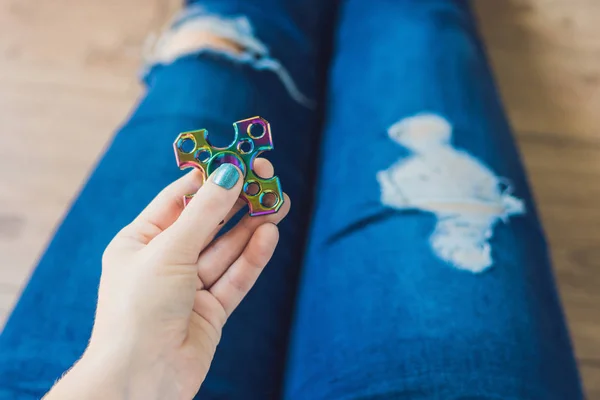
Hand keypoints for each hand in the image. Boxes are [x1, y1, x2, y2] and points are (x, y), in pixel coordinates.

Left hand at [44, 159, 289, 399]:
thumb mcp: (170, 250)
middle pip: (208, 223)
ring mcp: (189, 287)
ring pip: (226, 249)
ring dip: (251, 226)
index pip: (179, 199)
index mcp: (140, 241)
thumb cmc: (139, 308)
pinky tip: (269, 234)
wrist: (140, 380)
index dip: (209, 178)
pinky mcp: (211, 310)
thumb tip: (230, 173)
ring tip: (279, 202)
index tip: (237, 159)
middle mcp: (165, 261)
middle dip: (237, 201)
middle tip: (267, 178)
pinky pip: (235, 277)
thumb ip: (204, 213)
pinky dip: (252, 257)